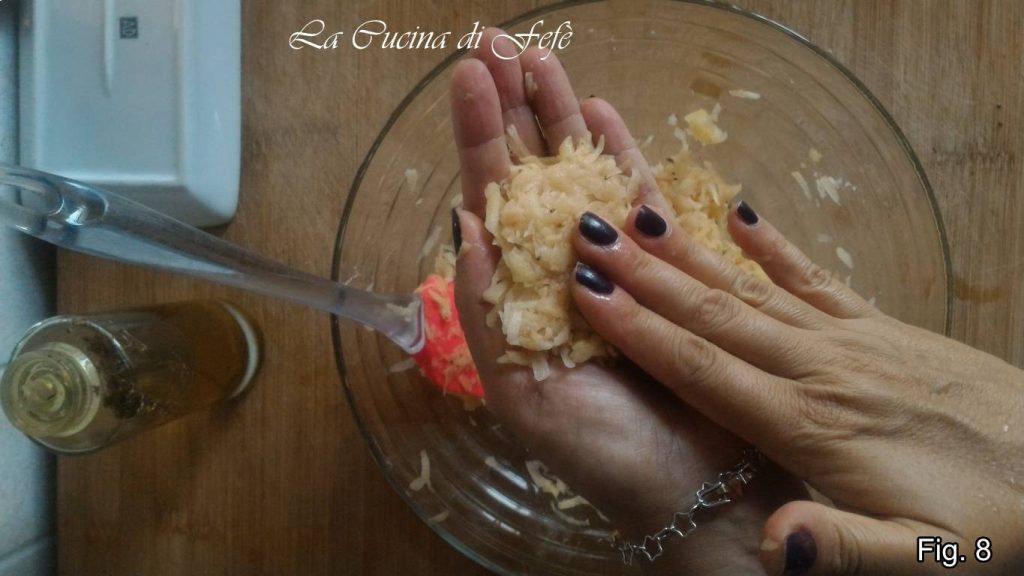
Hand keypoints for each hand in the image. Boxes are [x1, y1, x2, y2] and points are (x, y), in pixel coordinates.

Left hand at [449, 29, 803, 574]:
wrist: (686, 487)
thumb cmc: (600, 453)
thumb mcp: (521, 395)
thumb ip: (487, 312)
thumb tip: (463, 226)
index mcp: (519, 291)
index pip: (491, 198)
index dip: (478, 136)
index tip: (466, 76)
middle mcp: (559, 266)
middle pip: (530, 169)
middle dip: (513, 105)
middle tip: (498, 43)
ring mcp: (613, 259)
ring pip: (580, 170)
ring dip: (559, 112)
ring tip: (541, 55)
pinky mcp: (666, 263)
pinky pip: (639, 195)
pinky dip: (620, 151)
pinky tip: (602, 109)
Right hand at [567, 200, 1023, 573]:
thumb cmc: (996, 526)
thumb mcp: (927, 561)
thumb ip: (845, 550)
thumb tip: (772, 544)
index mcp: (813, 424)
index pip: (706, 368)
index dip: (641, 330)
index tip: (587, 289)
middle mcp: (822, 369)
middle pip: (716, 314)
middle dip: (645, 275)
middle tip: (587, 231)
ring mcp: (854, 341)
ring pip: (754, 289)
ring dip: (691, 254)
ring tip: (639, 215)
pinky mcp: (884, 330)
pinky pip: (816, 279)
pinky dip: (774, 246)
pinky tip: (742, 214)